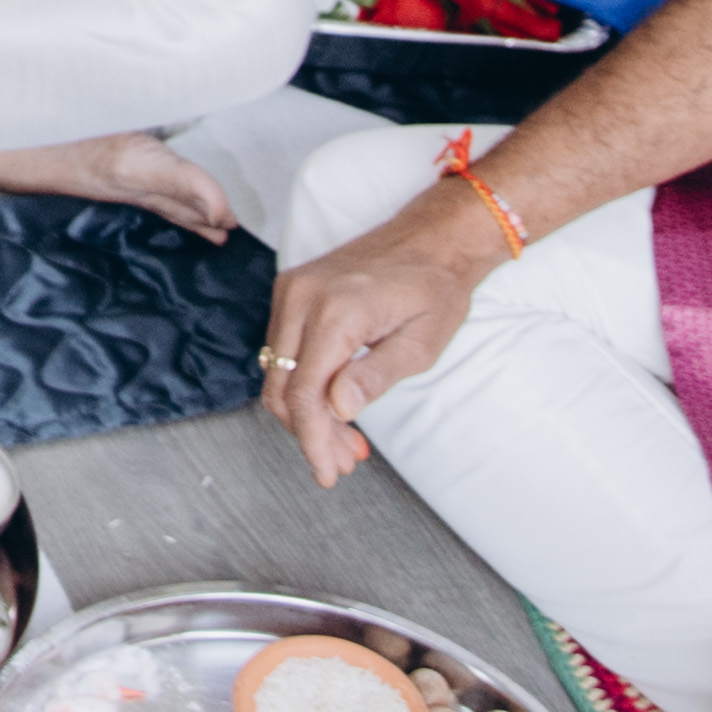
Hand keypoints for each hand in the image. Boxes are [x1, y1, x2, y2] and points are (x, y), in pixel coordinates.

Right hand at [258, 193, 508, 484]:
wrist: (431, 238)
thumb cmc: (435, 290)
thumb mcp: (421, 344)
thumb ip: (375, 376)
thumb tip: (338, 409)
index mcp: (337, 311)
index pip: (304, 392)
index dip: (313, 440)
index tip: (328, 473)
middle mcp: (303, 296)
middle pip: (281, 386)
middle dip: (309, 433)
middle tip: (344, 464)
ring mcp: (292, 289)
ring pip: (277, 372)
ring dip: (305, 413)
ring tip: (346, 443)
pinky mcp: (292, 290)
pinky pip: (283, 349)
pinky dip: (302, 383)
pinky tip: (334, 406)